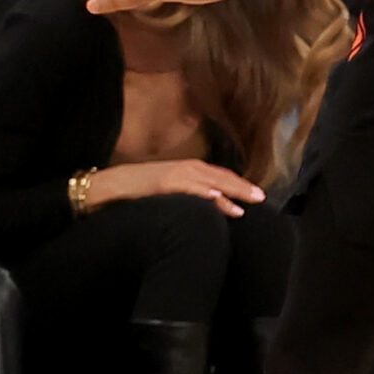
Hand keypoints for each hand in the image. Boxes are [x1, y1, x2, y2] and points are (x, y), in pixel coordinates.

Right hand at [88, 158, 267, 218]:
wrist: (112, 185)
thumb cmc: (141, 190)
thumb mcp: (171, 189)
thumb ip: (191, 193)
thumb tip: (213, 205)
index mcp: (189, 169)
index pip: (220, 176)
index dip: (239, 184)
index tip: (256, 195)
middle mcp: (186, 168)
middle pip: (220, 177)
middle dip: (241, 187)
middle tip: (261, 198)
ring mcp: (175, 174)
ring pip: (208, 182)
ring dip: (228, 192)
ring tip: (245, 204)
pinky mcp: (163, 183)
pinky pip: (187, 188)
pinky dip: (202, 193)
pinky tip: (215, 199)